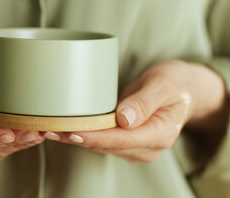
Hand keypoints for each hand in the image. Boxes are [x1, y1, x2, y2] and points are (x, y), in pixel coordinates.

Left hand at [44, 60, 229, 162]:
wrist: (183, 89)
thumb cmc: (174, 82)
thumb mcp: (164, 83)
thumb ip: (145, 101)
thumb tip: (124, 120)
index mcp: (160, 134)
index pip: (121, 139)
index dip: (94, 137)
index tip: (70, 131)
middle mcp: (147, 147)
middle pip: (106, 146)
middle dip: (76, 138)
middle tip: (46, 127)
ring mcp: (135, 148)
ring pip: (100, 145)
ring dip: (73, 137)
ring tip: (46, 126)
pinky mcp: (125, 142)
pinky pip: (101, 140)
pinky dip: (81, 133)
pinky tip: (61, 127)